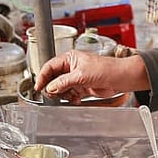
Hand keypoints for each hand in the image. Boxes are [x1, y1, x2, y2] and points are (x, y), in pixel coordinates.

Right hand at [34, 51, 148, 102]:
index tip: (38, 87)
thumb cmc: (106, 69)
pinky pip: (69, 94)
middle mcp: (71, 67)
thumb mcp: (81, 75)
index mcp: (70, 58)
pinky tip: (76, 99)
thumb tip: (50, 88)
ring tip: (69, 96)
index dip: (43, 77)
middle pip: (54, 78)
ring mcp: (76, 77)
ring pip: (61, 88)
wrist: (120, 78)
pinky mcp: (81, 87)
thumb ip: (63, 82)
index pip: (50, 66)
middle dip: (53, 88)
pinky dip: (70, 98)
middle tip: (53, 94)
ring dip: (63, 94)